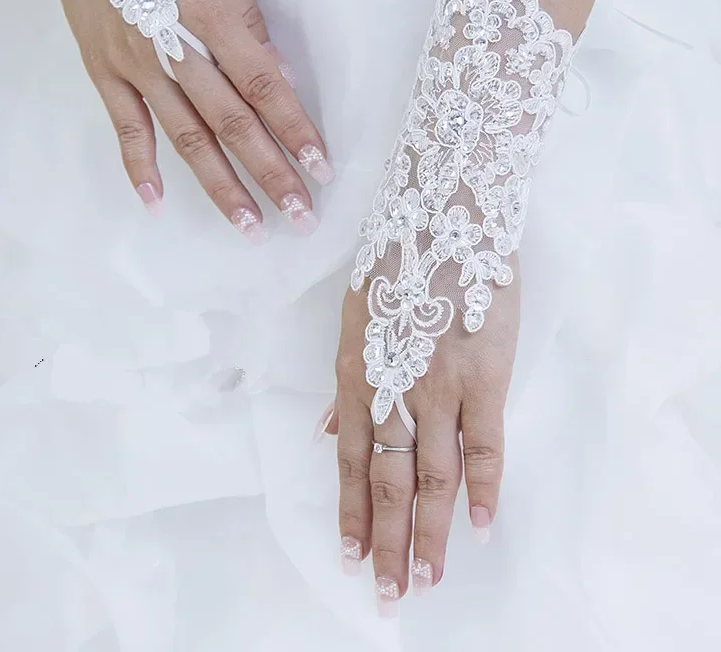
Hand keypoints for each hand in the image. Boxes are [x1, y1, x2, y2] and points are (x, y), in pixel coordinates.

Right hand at [60, 0, 331, 237]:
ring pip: (186, 138)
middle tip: (300, 216)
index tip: (320, 170)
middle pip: (232, 124)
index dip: (296, 132)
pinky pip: (125, 129)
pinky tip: (156, 205)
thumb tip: (280, 81)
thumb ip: (251, 27)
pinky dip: (139, 169)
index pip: (265, 89)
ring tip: (249, 227)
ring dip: (220, 187)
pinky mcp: (104, 72)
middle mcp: (175, 50)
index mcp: (213, 17)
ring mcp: (136, 66)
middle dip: (270, 174)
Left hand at [327, 263, 519, 614]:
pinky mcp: (484, 376)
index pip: (353, 461)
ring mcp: (439, 386)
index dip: (352, 513)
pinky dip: (483, 488)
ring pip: (432, 474)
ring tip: (426, 578)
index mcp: (356, 375)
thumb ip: (345, 384)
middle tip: (387, 594)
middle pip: (389, 480)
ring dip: (428, 531)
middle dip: (386, 541)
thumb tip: (328, 434)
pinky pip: (484, 443)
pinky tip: (480, 527)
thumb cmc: (396, 265)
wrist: (443, 217)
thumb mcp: (355, 319)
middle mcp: (392, 390)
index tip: (351, 557)